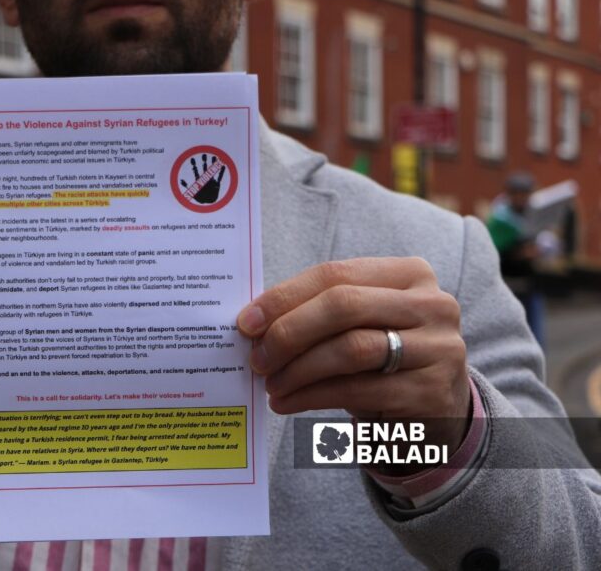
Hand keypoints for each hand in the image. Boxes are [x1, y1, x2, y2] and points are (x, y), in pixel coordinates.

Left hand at [237, 258, 470, 453]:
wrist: (437, 410)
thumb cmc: (383, 359)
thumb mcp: (362, 325)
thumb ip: (319, 312)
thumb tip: (254, 320)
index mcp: (410, 274)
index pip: (336, 274)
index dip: (285, 296)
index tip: (247, 322)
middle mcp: (433, 305)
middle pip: (343, 306)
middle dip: (289, 332)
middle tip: (257, 357)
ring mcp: (438, 349)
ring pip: (351, 349)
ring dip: (298, 369)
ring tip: (270, 384)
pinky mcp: (430, 392)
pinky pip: (358, 390)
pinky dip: (312, 396)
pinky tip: (288, 402)